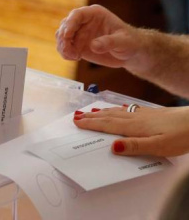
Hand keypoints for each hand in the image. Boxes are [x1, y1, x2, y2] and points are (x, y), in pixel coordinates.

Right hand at [56, 5, 145, 68]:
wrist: (129, 53)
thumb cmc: (129, 42)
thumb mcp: (123, 41)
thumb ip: (109, 42)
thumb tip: (94, 46)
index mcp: (95, 14)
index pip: (77, 14)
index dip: (70, 23)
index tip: (67, 35)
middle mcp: (84, 22)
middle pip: (65, 25)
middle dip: (64, 38)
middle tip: (70, 52)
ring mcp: (79, 34)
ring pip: (62, 37)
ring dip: (63, 47)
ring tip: (74, 57)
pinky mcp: (78, 45)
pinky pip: (65, 48)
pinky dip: (65, 53)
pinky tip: (74, 58)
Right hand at [73, 106, 188, 156]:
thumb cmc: (178, 136)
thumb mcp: (157, 146)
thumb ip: (135, 146)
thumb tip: (113, 146)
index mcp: (133, 127)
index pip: (107, 125)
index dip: (91, 124)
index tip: (78, 122)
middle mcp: (133, 118)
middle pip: (107, 116)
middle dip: (91, 117)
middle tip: (77, 116)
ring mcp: (140, 114)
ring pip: (115, 112)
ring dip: (100, 112)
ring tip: (90, 111)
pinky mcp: (147, 113)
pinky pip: (125, 110)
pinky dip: (115, 109)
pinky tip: (115, 108)